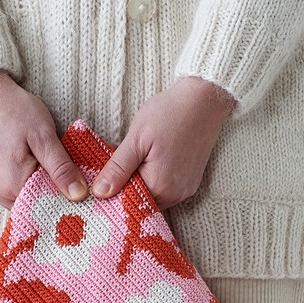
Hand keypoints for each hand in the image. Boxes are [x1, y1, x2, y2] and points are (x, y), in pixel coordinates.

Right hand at [0, 68, 90, 208]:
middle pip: (36, 207)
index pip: (47, 206)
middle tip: (73, 182)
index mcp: (12, 184)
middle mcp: (0, 193)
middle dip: (55, 197)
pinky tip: (40, 172)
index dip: (66, 202)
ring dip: (43, 192)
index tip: (83, 194)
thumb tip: (79, 195)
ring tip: (56, 174)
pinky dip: (32, 187)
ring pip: (28, 202)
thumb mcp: (44, 136)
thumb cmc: (16, 111)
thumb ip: (61, 168)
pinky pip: (18, 194)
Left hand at [89, 76, 237, 208]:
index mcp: (158, 186)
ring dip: (141, 185)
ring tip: (136, 162)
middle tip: (118, 166)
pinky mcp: (191, 185)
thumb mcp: (137, 138)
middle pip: (141, 202)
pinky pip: (167, 193)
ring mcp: (184, 191)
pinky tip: (152, 163)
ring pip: (153, 198)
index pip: (126, 201)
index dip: (113, 192)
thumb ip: (118, 168)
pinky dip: (156, 182)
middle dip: (127, 189)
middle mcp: (174, 195)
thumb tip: (99, 193)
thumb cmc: (169, 114)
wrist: (204, 100)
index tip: (103, 178)